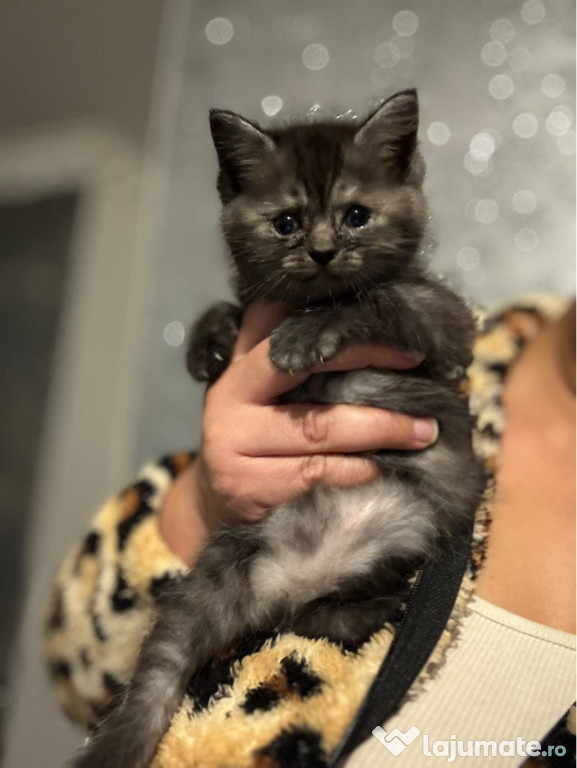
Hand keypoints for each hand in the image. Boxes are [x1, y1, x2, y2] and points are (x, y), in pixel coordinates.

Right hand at [160, 302, 437, 564]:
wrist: (213, 499)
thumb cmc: (252, 434)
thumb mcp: (257, 386)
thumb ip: (285, 349)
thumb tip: (345, 308)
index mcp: (239, 373)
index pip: (298, 345)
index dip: (355, 348)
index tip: (410, 354)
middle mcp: (228, 406)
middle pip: (312, 392)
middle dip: (378, 403)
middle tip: (428, 409)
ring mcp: (232, 452)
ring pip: (318, 434)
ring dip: (379, 435)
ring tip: (421, 435)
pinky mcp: (247, 490)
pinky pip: (315, 475)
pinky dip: (356, 471)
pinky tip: (384, 469)